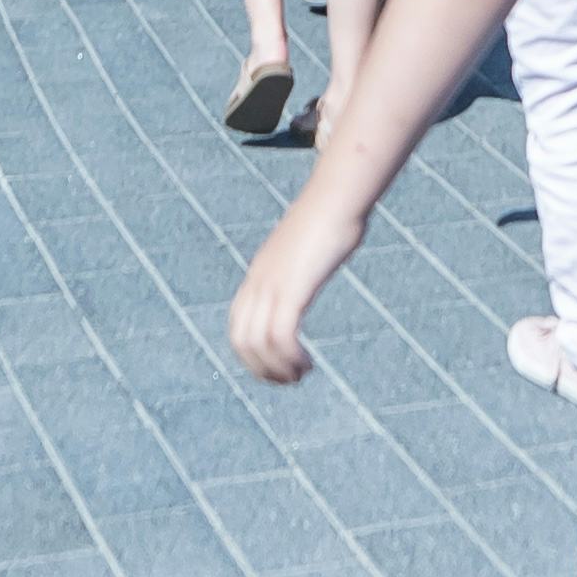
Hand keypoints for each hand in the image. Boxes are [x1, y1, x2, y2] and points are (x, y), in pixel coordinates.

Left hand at [226, 164, 367, 386]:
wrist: (338, 196)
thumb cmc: (331, 216)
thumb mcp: (309, 243)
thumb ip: (305, 256)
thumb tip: (316, 254)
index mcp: (260, 273)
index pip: (238, 324)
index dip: (251, 353)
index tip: (277, 365)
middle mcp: (259, 281)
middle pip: (241, 339)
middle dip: (260, 368)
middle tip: (288, 380)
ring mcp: (273, 284)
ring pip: (258, 343)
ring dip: (277, 369)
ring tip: (300, 376)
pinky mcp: (293, 288)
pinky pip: (280, 335)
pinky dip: (289, 358)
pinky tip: (306, 364)